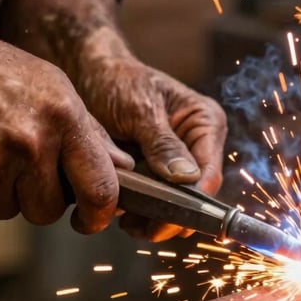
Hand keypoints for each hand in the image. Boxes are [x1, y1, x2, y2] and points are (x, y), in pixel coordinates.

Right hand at [0, 5, 132, 232]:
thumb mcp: (54, 87)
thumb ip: (90, 132)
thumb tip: (123, 169)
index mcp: (63, 118)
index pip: (99, 189)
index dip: (99, 215)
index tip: (93, 218)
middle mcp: (30, 142)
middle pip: (49, 211)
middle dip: (42, 199)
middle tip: (27, 169)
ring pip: (10, 211)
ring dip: (4, 192)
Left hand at [76, 55, 226, 240]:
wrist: (91, 73)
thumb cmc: (117, 80)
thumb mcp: (140, 109)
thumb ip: (162, 144)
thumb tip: (186, 179)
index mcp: (206, 123)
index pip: (209, 173)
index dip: (191, 203)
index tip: (165, 220)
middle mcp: (200, 144)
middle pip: (195, 194)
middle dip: (169, 214)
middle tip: (138, 226)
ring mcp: (180, 160)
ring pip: (177, 202)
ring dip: (154, 217)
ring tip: (127, 222)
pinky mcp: (159, 170)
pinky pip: (158, 199)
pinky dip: (143, 211)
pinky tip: (124, 214)